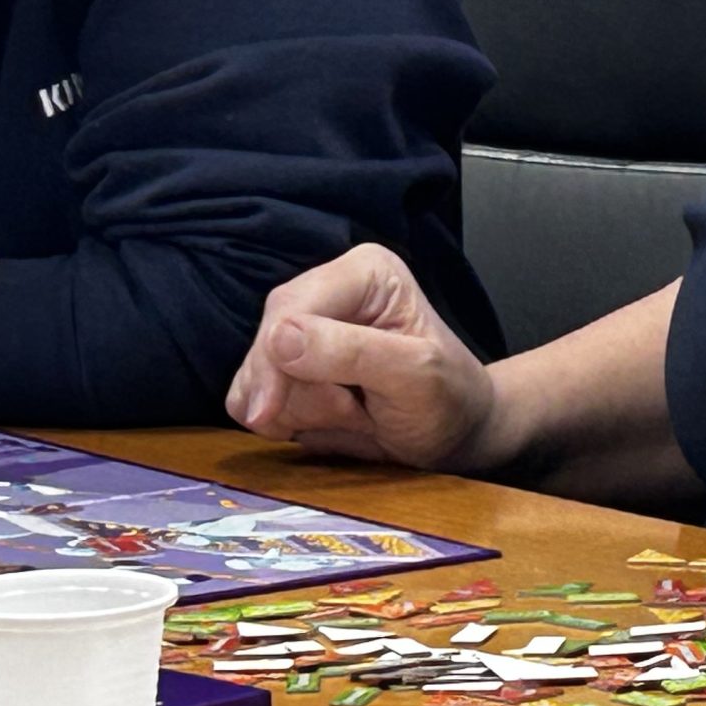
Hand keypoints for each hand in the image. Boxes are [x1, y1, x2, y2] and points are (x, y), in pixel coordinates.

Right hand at [227, 244, 497, 472]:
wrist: (453, 432)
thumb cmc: (448, 397)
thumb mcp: (416, 375)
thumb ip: (352, 352)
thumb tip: (280, 338)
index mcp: (363, 272)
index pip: (289, 308)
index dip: (273, 362)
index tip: (268, 412)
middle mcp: (327, 292)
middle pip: (265, 344)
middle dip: (303, 393)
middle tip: (358, 412)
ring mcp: (303, 331)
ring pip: (254, 378)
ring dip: (302, 412)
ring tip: (356, 414)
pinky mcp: (287, 369)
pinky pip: (253, 401)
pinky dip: (288, 423)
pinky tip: (332, 422)